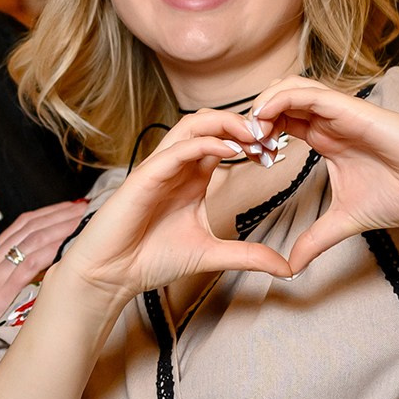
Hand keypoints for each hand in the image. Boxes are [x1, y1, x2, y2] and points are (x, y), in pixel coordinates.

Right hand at [0, 199, 89, 334]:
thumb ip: (17, 277)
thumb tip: (56, 262)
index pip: (22, 225)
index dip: (51, 213)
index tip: (74, 207)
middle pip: (29, 227)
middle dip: (61, 215)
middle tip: (89, 208)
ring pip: (32, 240)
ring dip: (62, 228)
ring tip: (86, 221)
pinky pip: (31, 263)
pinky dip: (53, 250)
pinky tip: (72, 245)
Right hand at [53, 111, 293, 302]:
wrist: (112, 274)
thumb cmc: (151, 259)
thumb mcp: (212, 254)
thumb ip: (248, 255)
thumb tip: (286, 268)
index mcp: (191, 178)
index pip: (223, 141)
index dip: (251, 140)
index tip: (276, 152)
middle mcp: (177, 167)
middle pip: (209, 123)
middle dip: (241, 123)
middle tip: (270, 136)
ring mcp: (160, 168)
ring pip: (192, 126)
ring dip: (224, 123)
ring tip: (252, 134)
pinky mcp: (145, 177)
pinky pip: (176, 149)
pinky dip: (204, 143)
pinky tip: (229, 150)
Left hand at [249, 77, 398, 273]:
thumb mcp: (345, 221)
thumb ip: (315, 240)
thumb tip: (291, 268)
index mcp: (326, 137)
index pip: (280, 121)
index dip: (256, 134)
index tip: (243, 158)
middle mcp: (330, 119)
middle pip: (279, 99)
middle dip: (252, 117)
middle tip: (239, 145)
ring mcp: (342, 111)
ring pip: (290, 87)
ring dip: (262, 105)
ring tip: (249, 133)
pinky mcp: (353, 109)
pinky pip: (308, 92)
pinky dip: (280, 100)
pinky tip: (264, 121)